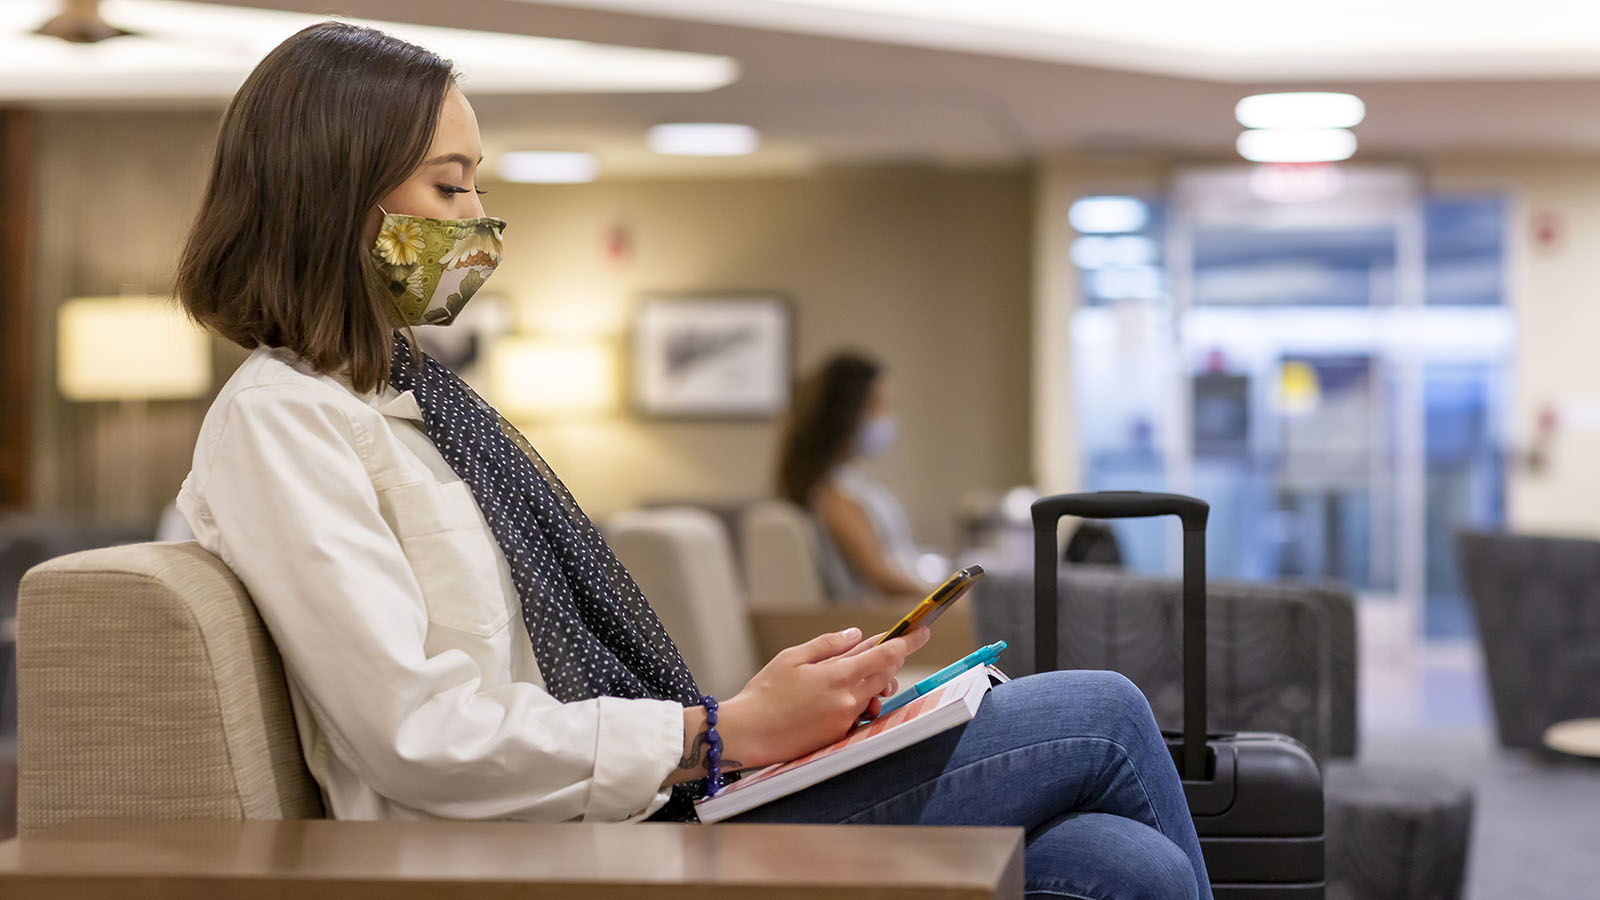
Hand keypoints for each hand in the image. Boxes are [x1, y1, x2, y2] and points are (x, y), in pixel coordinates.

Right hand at [717, 625, 929, 768]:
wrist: (748, 734)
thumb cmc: (765, 693)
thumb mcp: (793, 658)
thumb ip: (828, 645)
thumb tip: (855, 635)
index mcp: (838, 677)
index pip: (886, 655)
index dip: (907, 641)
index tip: (922, 631)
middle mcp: (848, 701)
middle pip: (886, 674)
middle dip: (889, 659)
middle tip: (881, 648)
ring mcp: (846, 721)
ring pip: (874, 694)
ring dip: (873, 680)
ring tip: (850, 672)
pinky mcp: (839, 735)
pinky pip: (860, 712)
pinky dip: (858, 699)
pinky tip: (835, 695)